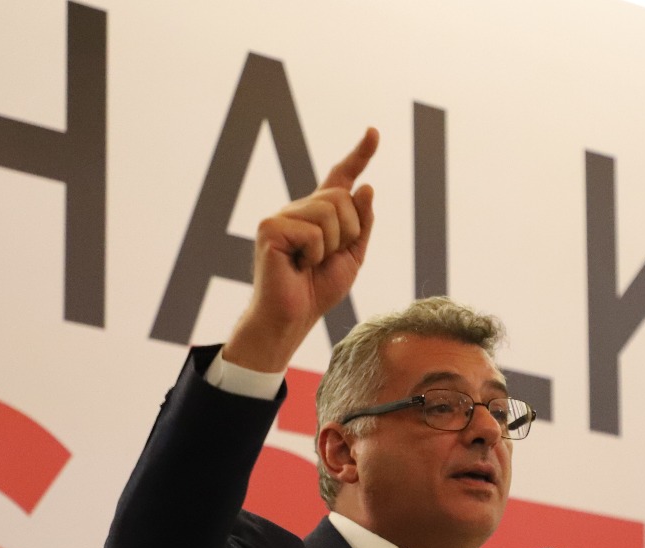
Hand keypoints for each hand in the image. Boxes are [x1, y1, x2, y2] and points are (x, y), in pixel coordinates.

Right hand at [223, 128, 377, 372]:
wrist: (292, 318)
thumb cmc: (317, 291)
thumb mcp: (352, 257)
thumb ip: (361, 224)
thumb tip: (366, 186)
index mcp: (319, 214)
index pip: (341, 178)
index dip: (358, 155)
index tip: (374, 133)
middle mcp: (299, 208)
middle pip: (342, 197)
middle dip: (348, 232)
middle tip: (326, 258)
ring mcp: (282, 216)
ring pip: (330, 211)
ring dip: (331, 245)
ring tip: (309, 264)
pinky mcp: (270, 227)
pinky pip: (313, 231)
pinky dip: (313, 254)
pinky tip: (296, 266)